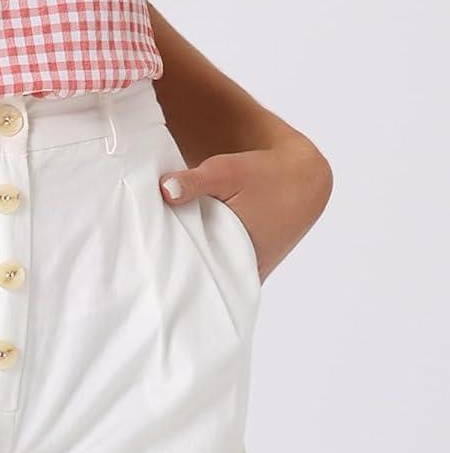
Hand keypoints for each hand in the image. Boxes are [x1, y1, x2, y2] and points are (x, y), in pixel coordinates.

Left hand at [159, 132, 332, 284]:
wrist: (304, 177)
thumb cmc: (266, 175)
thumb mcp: (226, 172)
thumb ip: (194, 182)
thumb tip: (163, 190)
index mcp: (239, 259)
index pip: (198, 281)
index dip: (173, 272)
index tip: (149, 262)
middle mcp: (247, 272)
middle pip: (203, 276)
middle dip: (179, 267)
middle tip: (148, 256)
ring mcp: (250, 268)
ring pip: (213, 270)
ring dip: (194, 258)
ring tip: (161, 247)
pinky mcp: (252, 258)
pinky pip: (223, 262)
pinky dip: (207, 252)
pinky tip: (186, 236)